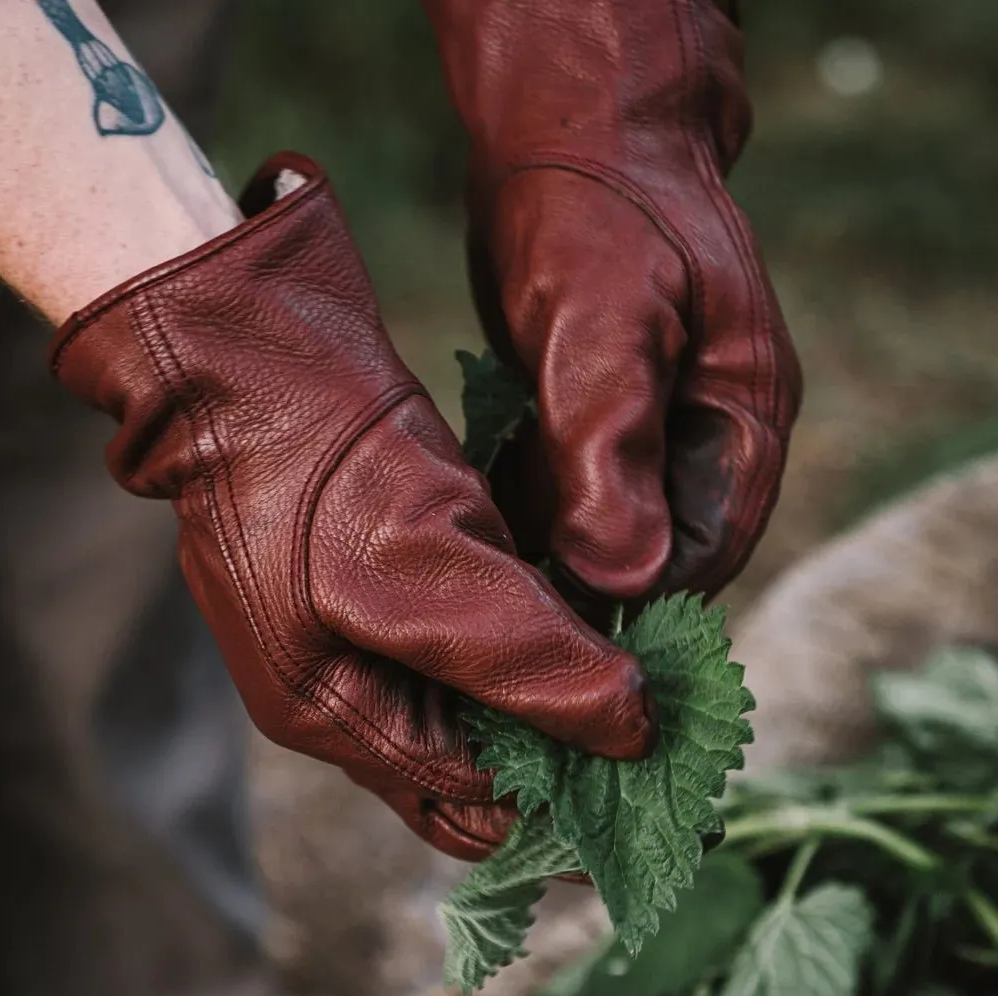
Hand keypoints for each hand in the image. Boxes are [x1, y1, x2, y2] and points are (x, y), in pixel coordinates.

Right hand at [48, 153, 656, 860]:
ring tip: (633, 650)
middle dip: (563, 739)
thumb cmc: (320, 463)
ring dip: (554, 676)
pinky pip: (476, 627)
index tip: (647, 754)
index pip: (471, 804)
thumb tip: (631, 730)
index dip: (560, 791)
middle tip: (652, 703)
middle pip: (480, 757)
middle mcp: (351, 685)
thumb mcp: (422, 572)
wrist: (256, 351)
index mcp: (338, 714)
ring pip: (485, 689)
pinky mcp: (391, 567)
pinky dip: (531, 624)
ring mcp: (366, 624)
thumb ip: (524, 657)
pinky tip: (583, 598)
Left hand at [425, 0, 802, 618]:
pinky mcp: (604, 413)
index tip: (555, 634)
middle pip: (657, 550)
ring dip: (551, 550)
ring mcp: (656, 424)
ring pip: (609, 526)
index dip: (633, 598)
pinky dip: (530, 511)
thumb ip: (613, 446)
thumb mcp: (603, 323)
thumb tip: (621, 575)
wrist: (566, 136)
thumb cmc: (594, 214)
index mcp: (741, 420)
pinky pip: (575, 490)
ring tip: (480, 573)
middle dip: (586, 583)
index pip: (703, 552)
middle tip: (504, 615)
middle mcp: (708, 434)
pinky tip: (479, 517)